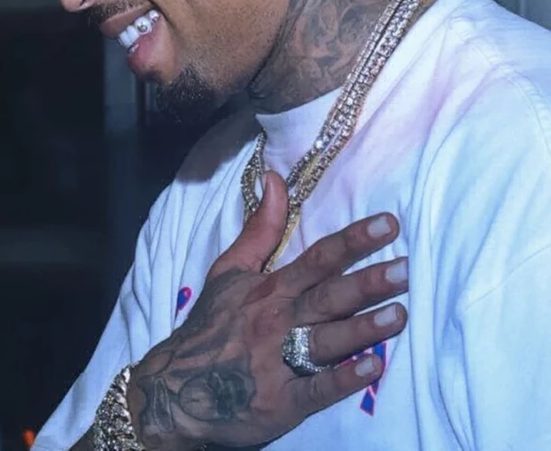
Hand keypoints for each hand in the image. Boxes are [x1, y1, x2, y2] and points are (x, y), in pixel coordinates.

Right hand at [127, 172, 407, 449]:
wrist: (176, 387)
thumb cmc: (211, 324)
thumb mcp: (229, 270)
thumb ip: (259, 228)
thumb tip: (274, 178)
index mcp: (271, 288)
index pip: (318, 258)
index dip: (354, 240)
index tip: (389, 224)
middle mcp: (280, 320)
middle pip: (329, 297)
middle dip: (367, 283)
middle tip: (405, 269)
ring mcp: (281, 362)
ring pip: (328, 341)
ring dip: (364, 328)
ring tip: (400, 315)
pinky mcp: (283, 403)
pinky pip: (317, 389)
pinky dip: (344, 380)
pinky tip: (373, 369)